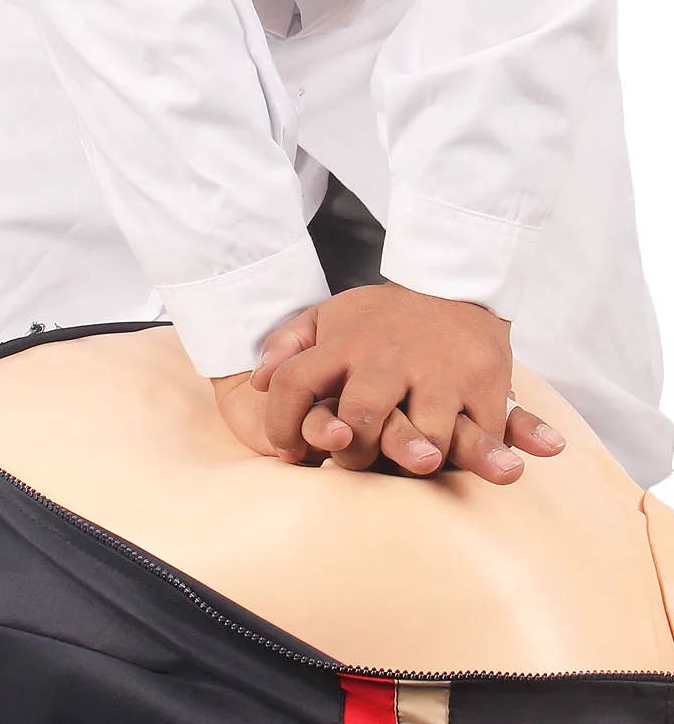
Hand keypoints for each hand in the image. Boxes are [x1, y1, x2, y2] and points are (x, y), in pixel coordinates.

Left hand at [247, 282, 564, 482]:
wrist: (454, 282)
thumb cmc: (382, 315)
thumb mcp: (329, 316)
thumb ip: (288, 345)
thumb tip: (259, 382)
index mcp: (346, 341)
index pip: (295, 383)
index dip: (281, 424)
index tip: (288, 449)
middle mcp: (389, 356)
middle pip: (362, 418)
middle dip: (354, 453)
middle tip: (355, 458)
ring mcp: (441, 370)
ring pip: (425, 439)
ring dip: (414, 461)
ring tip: (409, 462)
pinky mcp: (485, 383)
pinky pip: (478, 436)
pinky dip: (469, 456)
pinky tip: (456, 454)